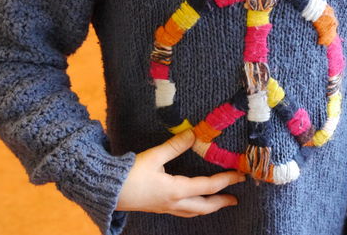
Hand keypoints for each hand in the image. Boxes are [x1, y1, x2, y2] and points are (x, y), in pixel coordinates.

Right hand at [116, 129, 245, 216]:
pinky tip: (194, 203)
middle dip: (222, 202)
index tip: (239, 175)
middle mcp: (174, 203)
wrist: (106, 191)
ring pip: (194, 212)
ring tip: (219, 202)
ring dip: (209, 207)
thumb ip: (175, 145)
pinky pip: (183, 212)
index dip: (226, 180)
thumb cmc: (129, 174)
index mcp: (176, 190)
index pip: (208, 186)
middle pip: (205, 206)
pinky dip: (195, 209)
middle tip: (236, 198)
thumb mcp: (153, 156)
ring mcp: (166, 208)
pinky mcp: (158, 208)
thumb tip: (193, 133)